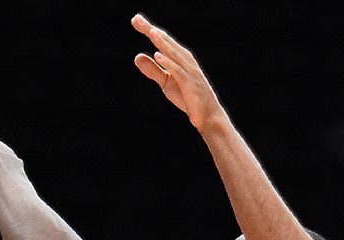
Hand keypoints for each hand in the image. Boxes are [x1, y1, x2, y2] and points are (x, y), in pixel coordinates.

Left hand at [131, 14, 226, 131]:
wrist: (209, 117)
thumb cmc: (189, 98)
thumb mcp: (166, 83)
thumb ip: (153, 70)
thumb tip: (137, 56)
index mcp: (181, 58)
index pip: (163, 41)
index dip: (149, 29)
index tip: (135, 20)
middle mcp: (186, 61)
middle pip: (167, 43)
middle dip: (152, 30)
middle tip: (136, 19)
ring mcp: (190, 73)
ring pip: (174, 54)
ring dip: (162, 43)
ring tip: (150, 32)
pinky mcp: (191, 85)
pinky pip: (179, 72)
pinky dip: (169, 63)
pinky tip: (158, 56)